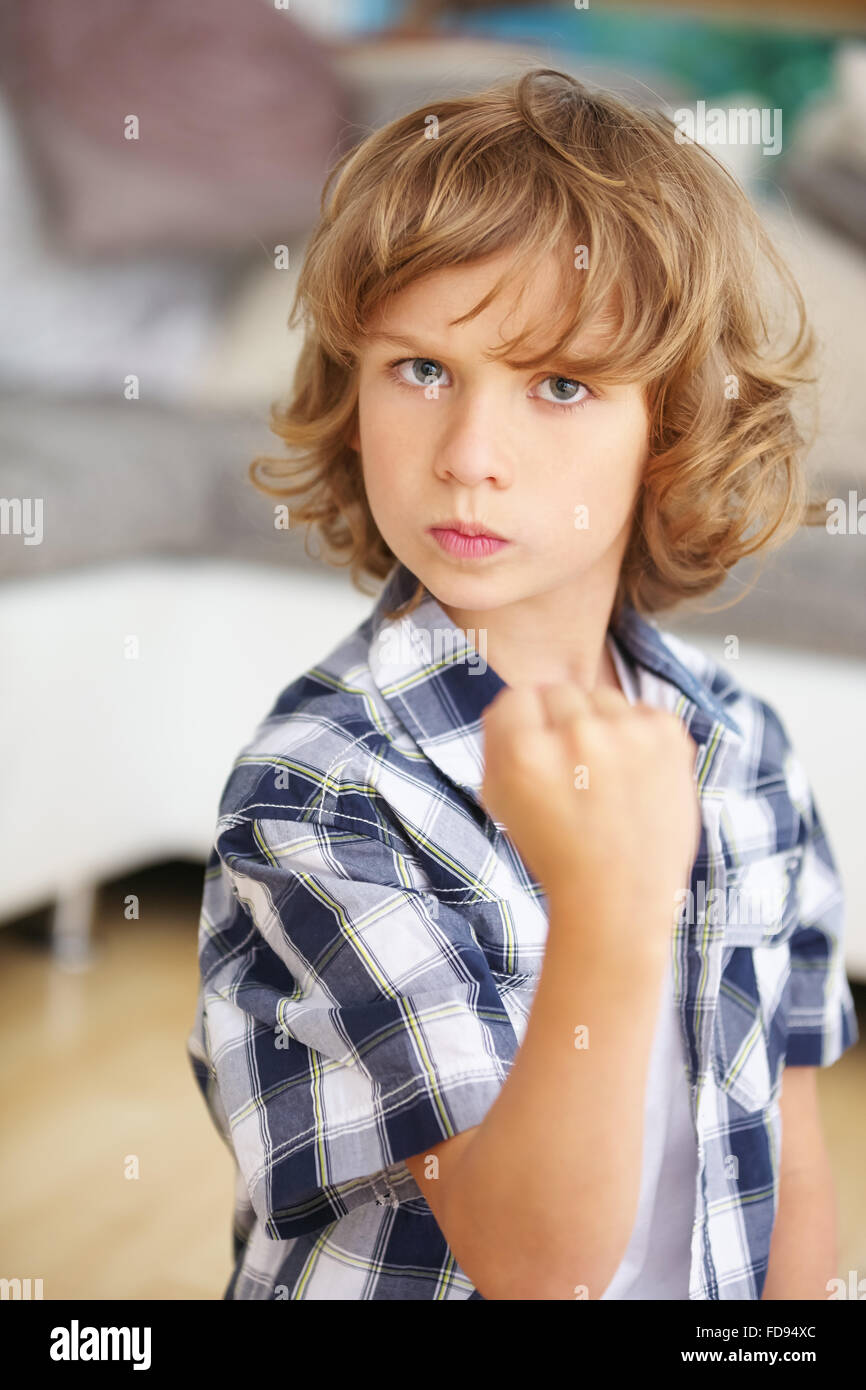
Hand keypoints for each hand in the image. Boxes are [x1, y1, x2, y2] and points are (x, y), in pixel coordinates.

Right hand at [480, 670, 700, 941]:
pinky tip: (636, 777)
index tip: (538, 751)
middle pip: (560, 691)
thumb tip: (516, 703)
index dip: (525, 725)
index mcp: (524, 751)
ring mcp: (626, 733)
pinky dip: (639, 737)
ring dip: (601, 725)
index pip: (517, 696)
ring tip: (606, 776)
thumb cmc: (556, 852)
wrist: (618, 897)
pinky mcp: (666, 736)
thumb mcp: (500, 800)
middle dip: (562, 723)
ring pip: (602, 697)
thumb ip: (499, 743)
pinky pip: (642, 712)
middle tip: (574, 770)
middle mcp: (574, 734)